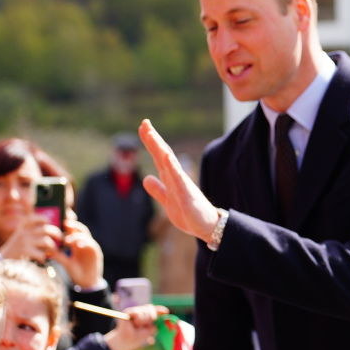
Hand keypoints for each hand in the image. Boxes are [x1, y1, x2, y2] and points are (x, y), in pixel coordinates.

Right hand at [0, 214, 60, 262]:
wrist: (2, 261)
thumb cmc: (17, 247)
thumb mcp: (22, 233)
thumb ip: (32, 227)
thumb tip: (45, 217)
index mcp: (23, 226)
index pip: (37, 218)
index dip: (45, 220)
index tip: (49, 223)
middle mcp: (24, 232)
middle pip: (47, 229)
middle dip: (57, 234)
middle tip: (60, 238)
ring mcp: (25, 241)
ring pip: (47, 241)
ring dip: (52, 248)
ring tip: (52, 251)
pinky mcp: (25, 251)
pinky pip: (42, 254)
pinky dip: (43, 257)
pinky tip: (41, 259)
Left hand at [50, 215, 103, 288]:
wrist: (87, 283)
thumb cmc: (76, 272)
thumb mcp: (65, 263)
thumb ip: (58, 255)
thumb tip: (46, 250)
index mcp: (76, 244)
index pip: (72, 231)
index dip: (67, 224)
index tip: (60, 219)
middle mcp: (84, 243)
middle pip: (79, 229)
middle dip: (73, 224)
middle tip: (65, 222)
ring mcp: (90, 246)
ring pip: (85, 235)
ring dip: (76, 235)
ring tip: (67, 241)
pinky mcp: (96, 252)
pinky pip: (91, 244)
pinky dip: (85, 243)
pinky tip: (78, 245)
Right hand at [104, 304, 169, 349]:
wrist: (126, 342)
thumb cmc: (137, 338)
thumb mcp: (150, 330)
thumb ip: (156, 322)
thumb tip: (164, 314)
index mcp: (145, 316)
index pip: (153, 310)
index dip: (160, 310)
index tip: (166, 311)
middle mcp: (139, 312)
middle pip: (150, 308)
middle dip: (151, 316)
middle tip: (145, 325)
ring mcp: (133, 311)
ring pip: (145, 310)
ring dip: (144, 320)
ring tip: (137, 326)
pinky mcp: (127, 312)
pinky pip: (138, 312)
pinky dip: (139, 319)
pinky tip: (135, 323)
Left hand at [138, 119, 218, 242]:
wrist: (206, 227)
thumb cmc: (190, 214)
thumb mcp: (168, 201)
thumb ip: (158, 190)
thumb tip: (146, 178)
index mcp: (171, 179)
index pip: (159, 157)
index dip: (151, 143)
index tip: (143, 127)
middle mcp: (177, 178)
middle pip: (163, 155)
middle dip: (154, 139)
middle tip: (145, 122)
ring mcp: (182, 184)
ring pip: (169, 163)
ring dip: (160, 148)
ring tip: (151, 135)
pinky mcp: (187, 194)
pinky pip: (179, 179)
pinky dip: (172, 166)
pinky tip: (167, 156)